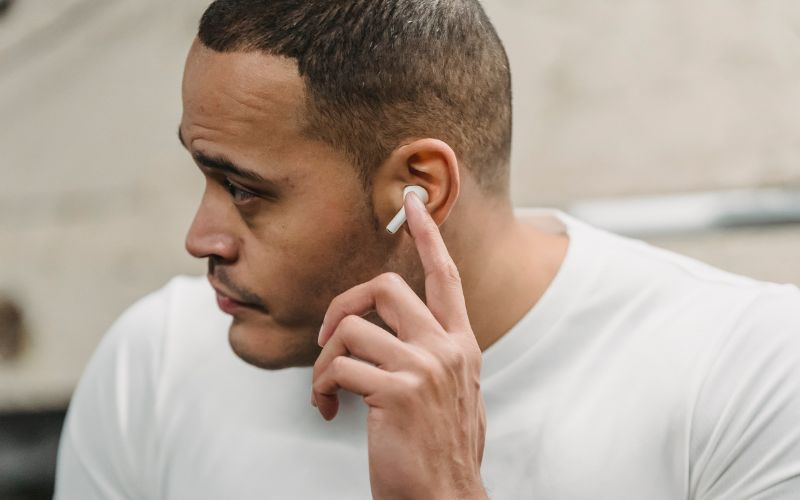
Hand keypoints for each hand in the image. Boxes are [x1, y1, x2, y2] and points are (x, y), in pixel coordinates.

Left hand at [313, 192, 486, 499]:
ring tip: (327, 390)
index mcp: (460, 345)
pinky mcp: (397, 392)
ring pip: (351, 329)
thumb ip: (439, 359)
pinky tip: (327, 409)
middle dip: (342, 304)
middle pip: (384, 286)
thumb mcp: (455, 395)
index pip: (445, 276)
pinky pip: (338, 368)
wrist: (445, 498)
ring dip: (325, 361)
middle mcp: (445, 348)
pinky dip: (321, 387)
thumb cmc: (441, 451)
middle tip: (328, 336)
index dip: (428, 236)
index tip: (412, 204)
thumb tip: (403, 340)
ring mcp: (423, 367)